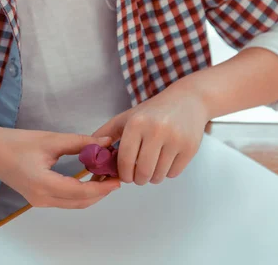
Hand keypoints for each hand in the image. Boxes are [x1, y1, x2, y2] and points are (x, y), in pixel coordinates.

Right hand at [0, 128, 119, 208]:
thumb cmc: (18, 143)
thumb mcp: (52, 139)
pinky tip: (89, 178)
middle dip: (100, 192)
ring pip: (73, 203)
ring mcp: (40, 201)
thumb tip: (105, 143)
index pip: (80, 192)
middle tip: (115, 176)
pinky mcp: (39, 198)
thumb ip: (80, 142)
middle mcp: (42, 199)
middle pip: (79, 202)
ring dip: (92, 193)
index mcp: (44, 184)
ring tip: (106, 176)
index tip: (117, 179)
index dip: (101, 187)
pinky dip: (80, 192)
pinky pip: (65, 200)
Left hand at [92, 82, 208, 185]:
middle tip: (138, 172)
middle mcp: (156, 130)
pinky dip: (168, 172)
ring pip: (158, 177)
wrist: (188, 100)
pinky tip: (167, 157)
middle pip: (142, 173)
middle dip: (137, 178)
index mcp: (137, 123)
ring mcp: (175, 139)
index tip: (124, 174)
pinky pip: (173, 174)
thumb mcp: (126, 117)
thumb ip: (105, 135)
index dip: (122, 173)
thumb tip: (87, 157)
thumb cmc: (153, 111)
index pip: (124, 161)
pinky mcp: (190, 148)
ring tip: (152, 162)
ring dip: (152, 176)